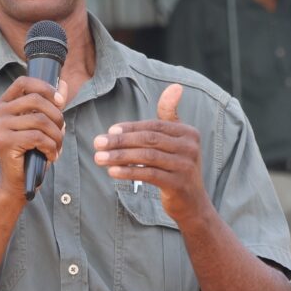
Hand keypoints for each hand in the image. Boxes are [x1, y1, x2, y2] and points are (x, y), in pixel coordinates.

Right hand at [0, 76, 67, 201]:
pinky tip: (50, 156)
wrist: (16, 182)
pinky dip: (51, 147)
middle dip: (56, 116)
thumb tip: (63, 83)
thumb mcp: (42, 124)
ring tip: (57, 147)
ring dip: (56, 135)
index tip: (60, 102)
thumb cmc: (30, 151)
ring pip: (40, 120)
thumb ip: (51, 104)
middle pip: (36, 100)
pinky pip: (38, 137)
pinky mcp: (4, 141)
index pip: (24, 82)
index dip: (45, 88)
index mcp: (3, 104)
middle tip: (61, 132)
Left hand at [93, 84, 207, 220]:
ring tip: (99, 158)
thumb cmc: (177, 167)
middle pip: (149, 139)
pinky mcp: (178, 184)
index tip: (109, 131)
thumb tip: (175, 86)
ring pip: (146, 157)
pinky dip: (128, 172)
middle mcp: (190, 147)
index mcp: (188, 133)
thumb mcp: (176, 141)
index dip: (130, 128)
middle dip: (120, 141)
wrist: (193, 203)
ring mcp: (185, 166)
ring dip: (119, 156)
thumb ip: (170, 116)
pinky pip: (148, 174)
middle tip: (98, 143)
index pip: (154, 126)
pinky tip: (112, 172)